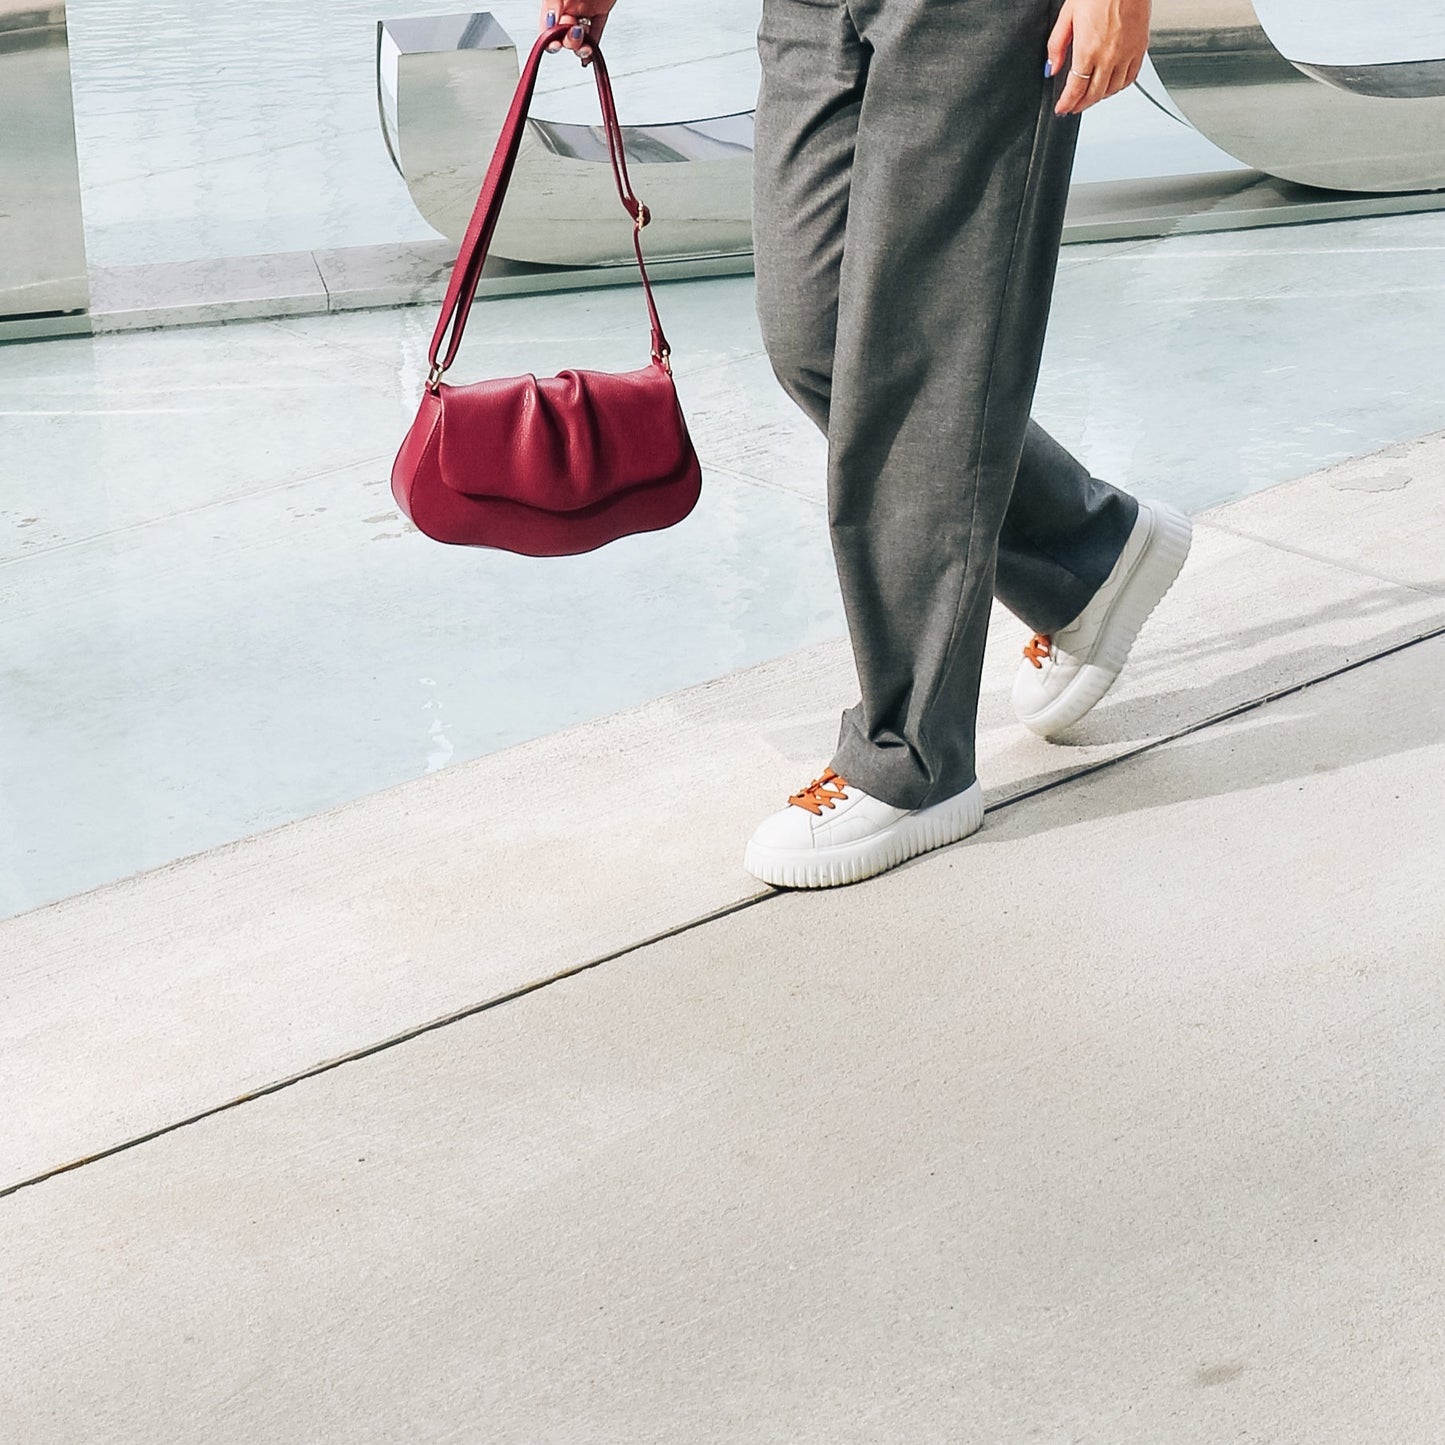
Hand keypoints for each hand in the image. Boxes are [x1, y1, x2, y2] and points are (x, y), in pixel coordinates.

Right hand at [539, 0, 619, 65]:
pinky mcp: (601, 10)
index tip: (555, 45)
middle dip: (569, 42)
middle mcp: (569, 8)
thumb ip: (552, 3)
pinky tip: (591, 56)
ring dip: (582, 47)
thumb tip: (550, 21)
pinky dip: (595, 45)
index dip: (549, 40)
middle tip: (575, 35)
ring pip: (581, 37)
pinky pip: (597, 32)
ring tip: (585, 44)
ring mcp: (585, 10)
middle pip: (564, 36)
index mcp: (555, 2)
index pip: (547, 27)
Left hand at [1047, 0, 1149, 115]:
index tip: (1062, 109)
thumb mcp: (1068, 15)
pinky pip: (1130, 78)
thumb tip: (1051, 68)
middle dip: (1080, 105)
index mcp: (1088, 50)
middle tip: (1073, 107)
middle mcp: (1109, 56)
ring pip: (1112, 90)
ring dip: (1099, 98)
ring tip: (1090, 97)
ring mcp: (1127, 54)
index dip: (1067, 104)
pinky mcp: (1140, 48)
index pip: (1075, 90)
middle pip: (1094, 94)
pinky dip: (1119, 87)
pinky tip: (1112, 85)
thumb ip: (1057, 45)